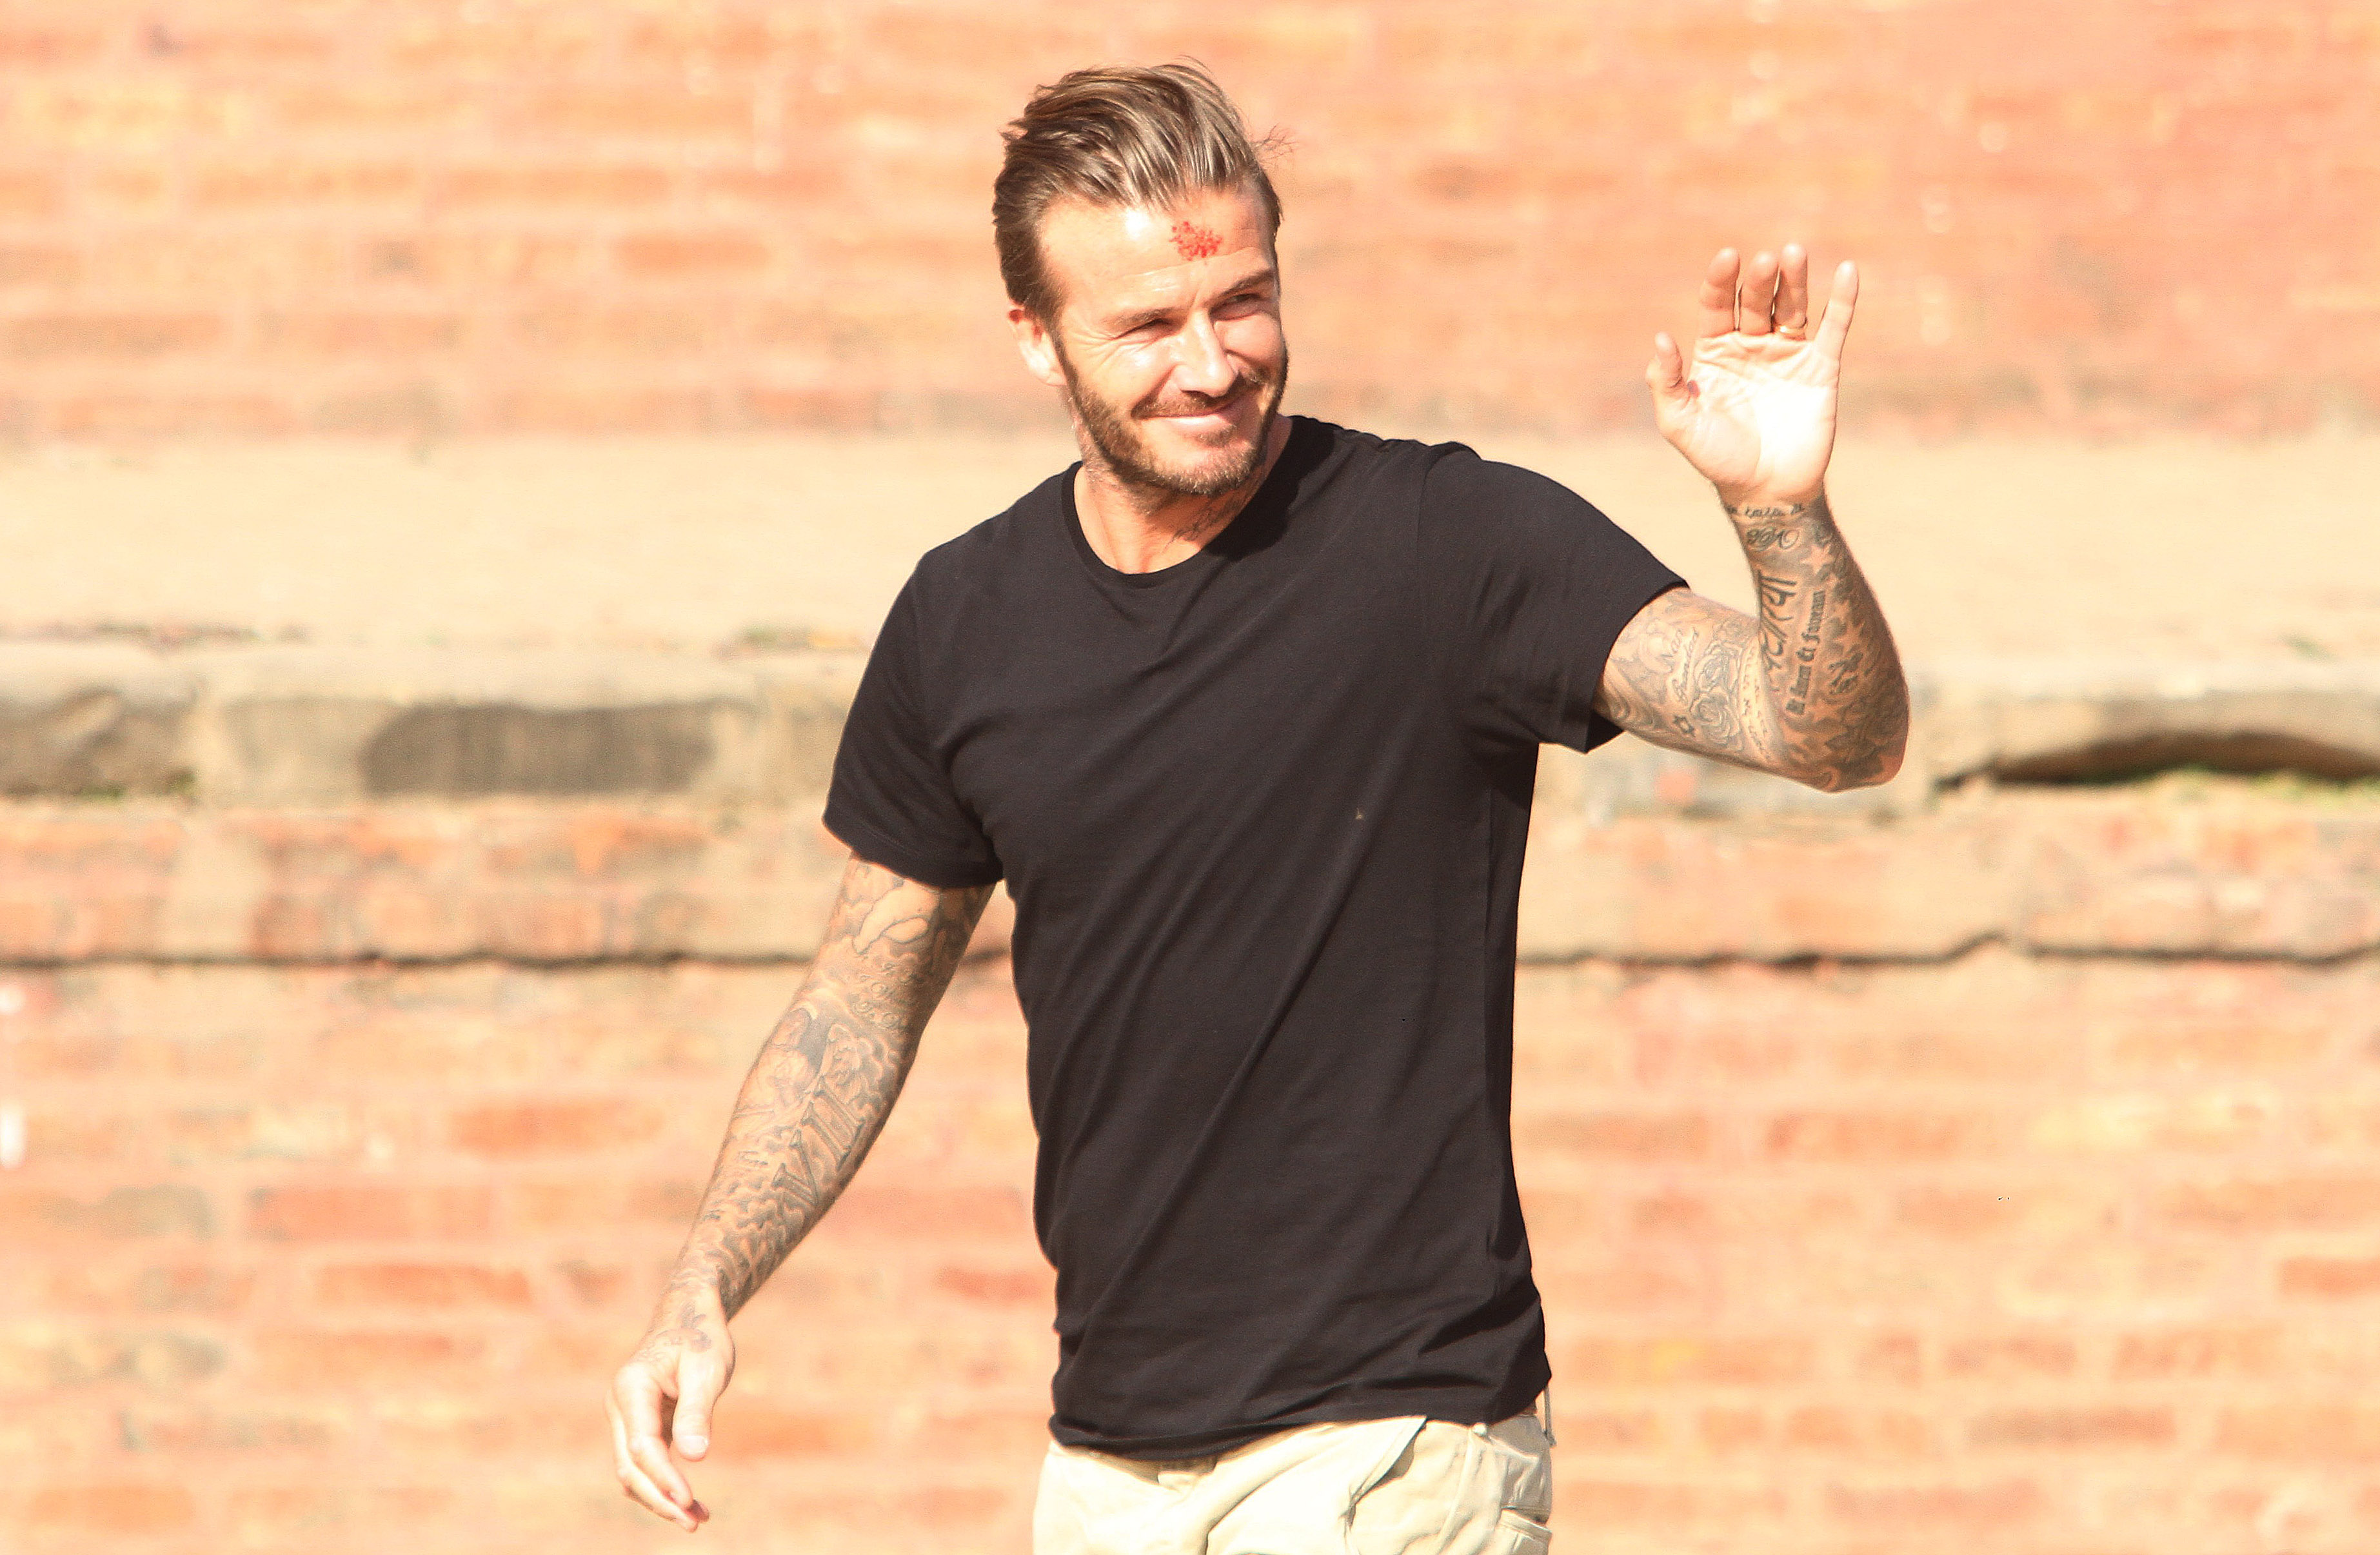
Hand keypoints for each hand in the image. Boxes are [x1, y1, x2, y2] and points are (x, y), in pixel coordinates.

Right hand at [607, 1291, 735, 1531]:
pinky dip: (663, 1484)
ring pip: (633, 1470)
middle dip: (660, 1498)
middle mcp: (621, 1405)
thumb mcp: (707, 1369)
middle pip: (630, 1466)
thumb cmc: (700, 1338)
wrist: (690, 1317)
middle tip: (693, 1523)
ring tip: (698, 1520)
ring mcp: (626, 1417)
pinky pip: (645, 1463)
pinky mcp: (640, 1426)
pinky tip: (691, 1503)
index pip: (641, 1445)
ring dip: (661, 1497)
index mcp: (632, 1387)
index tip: (688, 1499)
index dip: (663, 1476)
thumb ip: (697, 1411)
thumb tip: (695, 1456)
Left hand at [1647, 245, 1855, 507]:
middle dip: (1759, 280)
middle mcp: (1751, 344)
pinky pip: (1834, 328)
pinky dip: (1844, 300)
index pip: (1717, 305)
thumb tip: (1661, 338)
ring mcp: (1787, 353)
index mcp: (1715, 350)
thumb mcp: (1680, 423)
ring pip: (1792, 306)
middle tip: (1765, 260)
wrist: (1765, 489)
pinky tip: (1850, 271)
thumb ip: (1668, 382)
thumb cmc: (1717, 457)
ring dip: (1794, 279)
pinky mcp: (1820, 367)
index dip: (1721, 281)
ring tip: (1793, 253)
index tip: (1727, 258)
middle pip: (1756, 300)